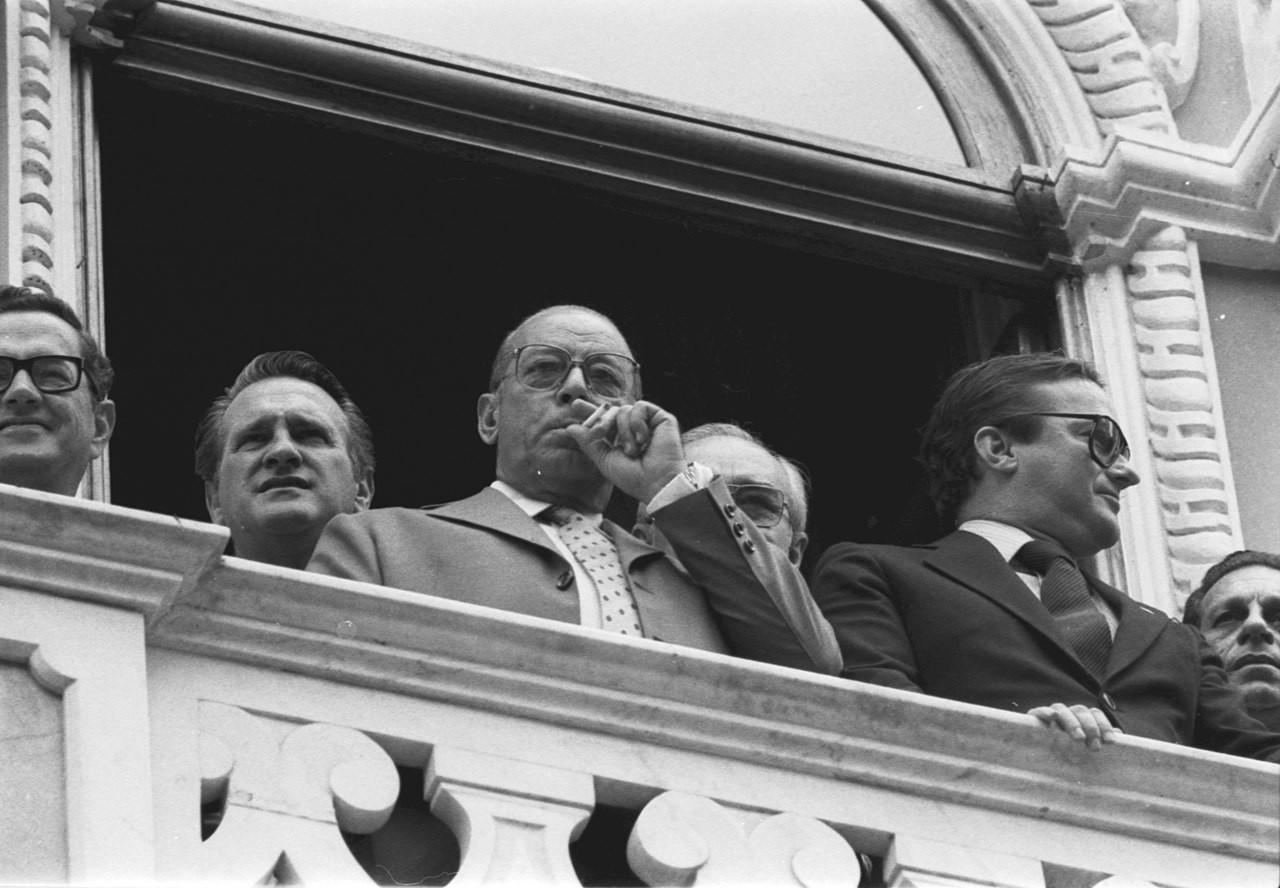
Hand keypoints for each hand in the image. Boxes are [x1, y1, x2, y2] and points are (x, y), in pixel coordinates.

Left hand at [565, 399, 684, 501]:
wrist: (657, 483)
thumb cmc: (633, 477)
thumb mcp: (605, 460)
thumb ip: (589, 443)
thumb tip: (571, 428)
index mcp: (620, 440)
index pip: (604, 421)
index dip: (591, 412)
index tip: (575, 405)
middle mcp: (634, 430)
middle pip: (612, 411)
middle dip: (602, 421)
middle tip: (598, 432)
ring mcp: (648, 424)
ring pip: (624, 409)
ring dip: (624, 430)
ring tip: (633, 450)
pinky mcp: (661, 418)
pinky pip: (640, 407)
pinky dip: (637, 422)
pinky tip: (643, 439)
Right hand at [1028, 703, 1120, 750]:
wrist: (1039, 758)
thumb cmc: (1068, 753)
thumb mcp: (1086, 748)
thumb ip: (1100, 740)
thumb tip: (1119, 735)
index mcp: (1081, 718)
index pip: (1095, 713)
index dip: (1104, 725)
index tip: (1110, 742)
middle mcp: (1068, 713)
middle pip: (1081, 710)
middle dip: (1090, 727)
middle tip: (1094, 747)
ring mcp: (1051, 714)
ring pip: (1063, 709)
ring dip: (1072, 722)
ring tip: (1078, 738)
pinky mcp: (1034, 718)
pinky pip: (1039, 710)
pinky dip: (1045, 711)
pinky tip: (1052, 716)